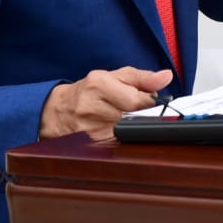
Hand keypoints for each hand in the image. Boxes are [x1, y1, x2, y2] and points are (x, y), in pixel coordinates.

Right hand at [39, 66, 172, 139]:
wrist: (57, 112)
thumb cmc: (87, 92)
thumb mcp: (113, 76)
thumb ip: (142, 77)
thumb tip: (166, 77)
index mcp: (99, 84)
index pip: (138, 99)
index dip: (149, 102)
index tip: (149, 101)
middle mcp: (92, 106)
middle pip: (133, 117)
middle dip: (139, 115)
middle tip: (132, 110)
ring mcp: (88, 129)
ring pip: (126, 133)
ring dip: (129, 127)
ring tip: (118, 118)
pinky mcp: (89, 145)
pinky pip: (117, 144)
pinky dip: (120, 138)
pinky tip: (112, 130)